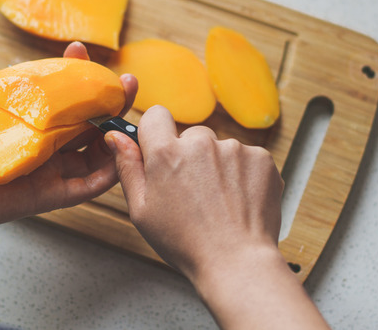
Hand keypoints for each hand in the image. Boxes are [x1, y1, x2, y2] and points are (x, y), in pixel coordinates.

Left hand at [0, 42, 136, 299]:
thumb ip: (5, 81)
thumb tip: (33, 65)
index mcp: (30, 120)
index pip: (64, 95)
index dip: (77, 74)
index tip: (79, 52)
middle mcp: (45, 144)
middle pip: (90, 122)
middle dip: (110, 98)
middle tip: (125, 80)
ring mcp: (51, 169)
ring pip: (98, 151)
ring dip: (118, 130)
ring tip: (128, 106)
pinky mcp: (52, 194)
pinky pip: (91, 185)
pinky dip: (112, 169)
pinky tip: (122, 146)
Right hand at [107, 106, 329, 329]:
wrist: (237, 262)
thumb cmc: (186, 243)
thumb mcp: (141, 211)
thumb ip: (127, 167)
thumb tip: (116, 137)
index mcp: (166, 153)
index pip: (156, 115)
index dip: (156, 133)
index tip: (161, 151)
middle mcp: (201, 143)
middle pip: (191, 135)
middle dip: (190, 156)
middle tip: (194, 192)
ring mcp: (235, 149)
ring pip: (220, 148)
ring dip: (218, 166)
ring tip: (219, 202)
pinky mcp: (261, 158)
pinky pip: (246, 157)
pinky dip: (242, 174)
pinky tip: (238, 201)